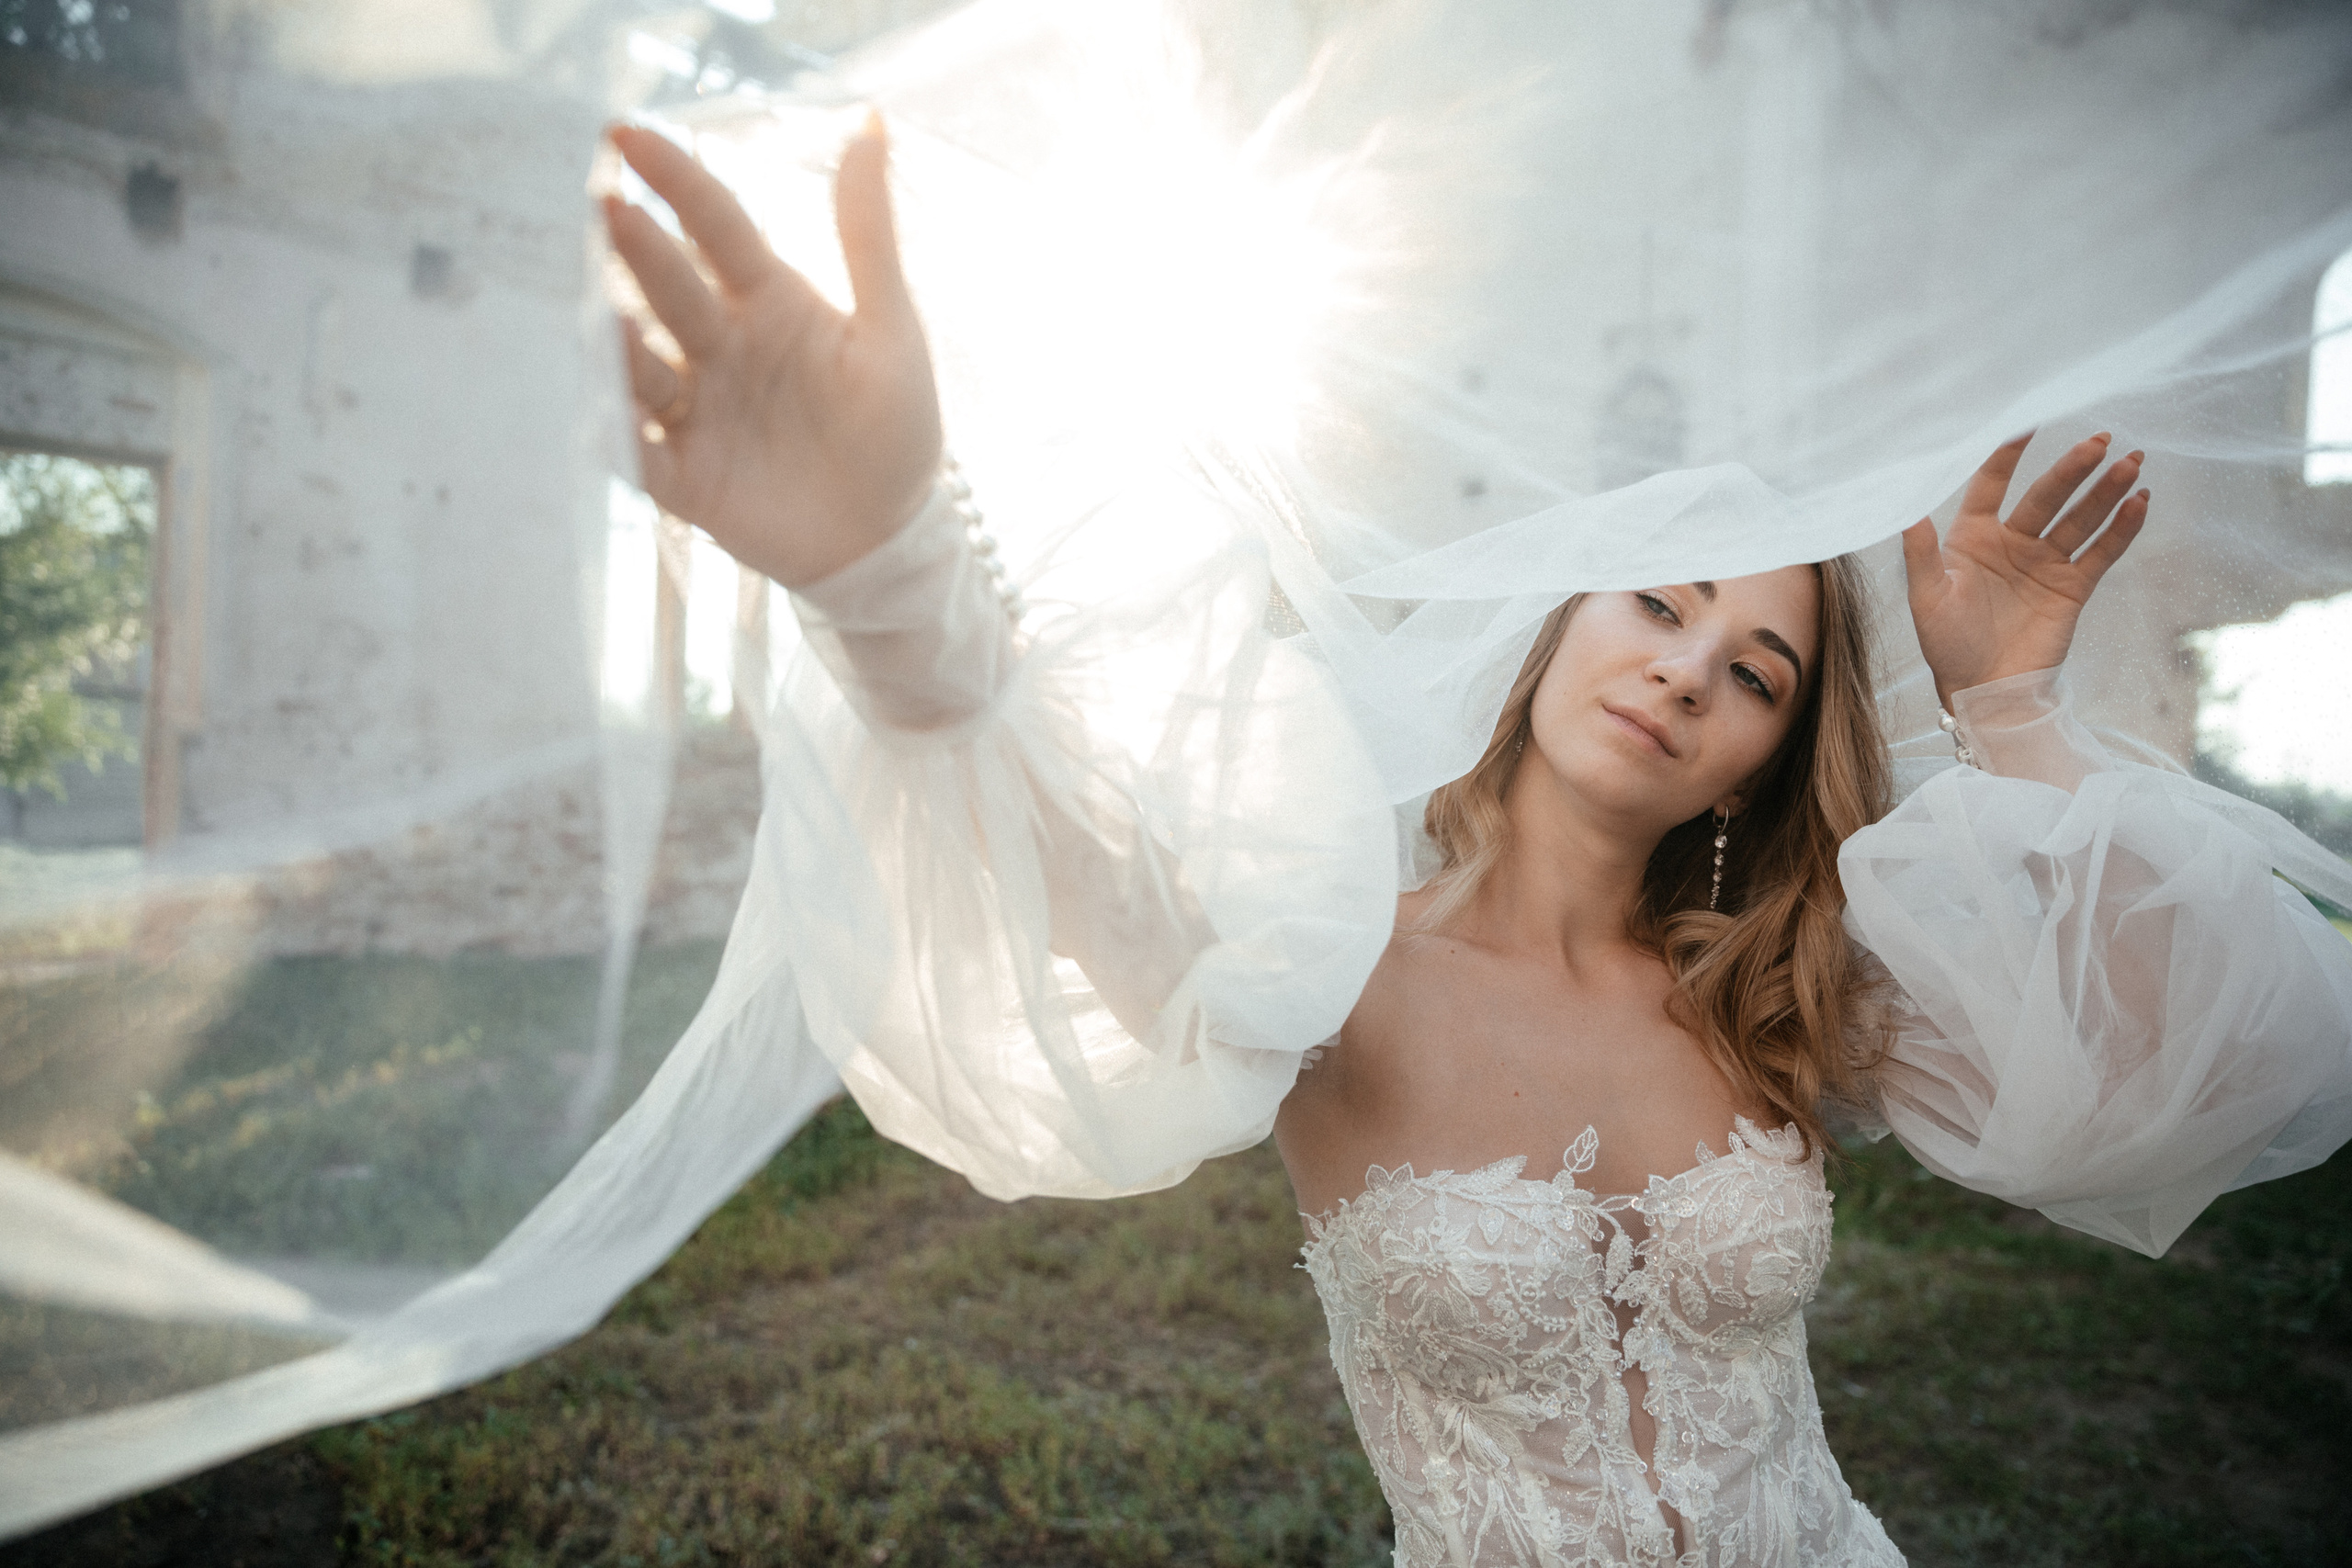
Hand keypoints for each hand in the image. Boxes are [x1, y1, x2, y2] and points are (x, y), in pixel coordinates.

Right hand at [602, 114, 941, 587]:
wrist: (893, 539)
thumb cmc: (896, 429)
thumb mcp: (891, 326)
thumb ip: (869, 233)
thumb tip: (873, 123)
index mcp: (769, 302)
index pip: (715, 227)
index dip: (677, 182)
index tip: (628, 135)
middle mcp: (721, 348)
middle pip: (673, 290)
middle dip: (640, 253)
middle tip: (606, 209)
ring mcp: (699, 411)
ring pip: (644, 369)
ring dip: (621, 344)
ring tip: (602, 316)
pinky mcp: (687, 478)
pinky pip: (639, 453)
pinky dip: (616, 437)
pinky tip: (595, 415)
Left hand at [1901, 433, 2148, 709]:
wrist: (1982, 692)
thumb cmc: (1946, 645)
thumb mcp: (1927, 598)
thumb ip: (1922, 554)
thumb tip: (1907, 512)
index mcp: (1972, 538)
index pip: (1991, 485)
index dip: (2006, 457)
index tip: (2025, 426)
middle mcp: (2012, 543)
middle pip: (2047, 496)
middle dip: (2073, 469)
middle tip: (2101, 440)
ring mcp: (2045, 564)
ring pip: (2080, 518)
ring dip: (2106, 491)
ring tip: (2132, 462)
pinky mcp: (2072, 588)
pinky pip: (2101, 552)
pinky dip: (2122, 529)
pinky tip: (2140, 502)